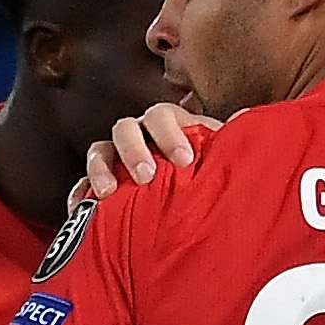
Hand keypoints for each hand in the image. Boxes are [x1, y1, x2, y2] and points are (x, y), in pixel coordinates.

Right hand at [76, 103, 220, 204]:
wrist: (196, 206)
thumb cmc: (210, 177)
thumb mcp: (221, 160)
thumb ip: (229, 142)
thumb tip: (245, 117)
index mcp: (170, 126)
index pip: (162, 116)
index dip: (170, 134)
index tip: (184, 161)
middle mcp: (141, 136)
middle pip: (126, 129)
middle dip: (134, 150)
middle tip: (146, 176)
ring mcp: (117, 158)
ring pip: (100, 151)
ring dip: (102, 169)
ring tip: (108, 193)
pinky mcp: (100, 183)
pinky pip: (82, 183)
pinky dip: (79, 194)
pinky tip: (79, 208)